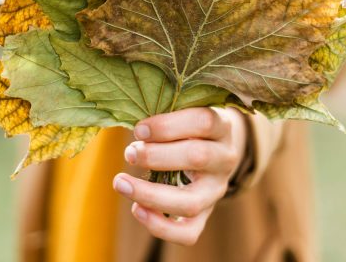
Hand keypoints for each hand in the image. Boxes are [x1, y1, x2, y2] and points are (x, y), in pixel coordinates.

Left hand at [112, 106, 247, 245]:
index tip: (139, 129)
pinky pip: (188, 233)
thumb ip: (163, 118)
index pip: (203, 122)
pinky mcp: (205, 215)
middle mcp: (225, 159)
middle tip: (129, 153)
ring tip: (120, 183)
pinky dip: (159, 226)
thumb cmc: (186, 128)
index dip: (168, 126)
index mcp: (222, 127)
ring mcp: (216, 191)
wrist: (211, 151)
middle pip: (198, 157)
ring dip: (150, 194)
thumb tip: (133, 132)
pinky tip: (136, 210)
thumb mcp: (183, 113)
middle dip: (156, 156)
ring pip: (191, 202)